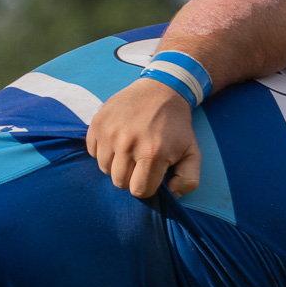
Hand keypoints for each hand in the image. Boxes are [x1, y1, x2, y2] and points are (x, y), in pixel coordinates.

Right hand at [86, 78, 202, 197]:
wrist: (161, 90)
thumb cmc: (176, 126)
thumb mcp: (192, 152)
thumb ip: (188, 180)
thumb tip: (172, 195)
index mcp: (152, 153)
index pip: (139, 191)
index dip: (146, 186)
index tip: (152, 174)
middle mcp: (127, 144)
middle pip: (119, 182)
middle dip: (131, 177)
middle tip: (141, 162)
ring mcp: (109, 132)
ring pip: (104, 169)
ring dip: (116, 165)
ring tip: (130, 151)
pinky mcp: (97, 123)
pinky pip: (93, 152)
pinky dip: (104, 151)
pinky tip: (118, 141)